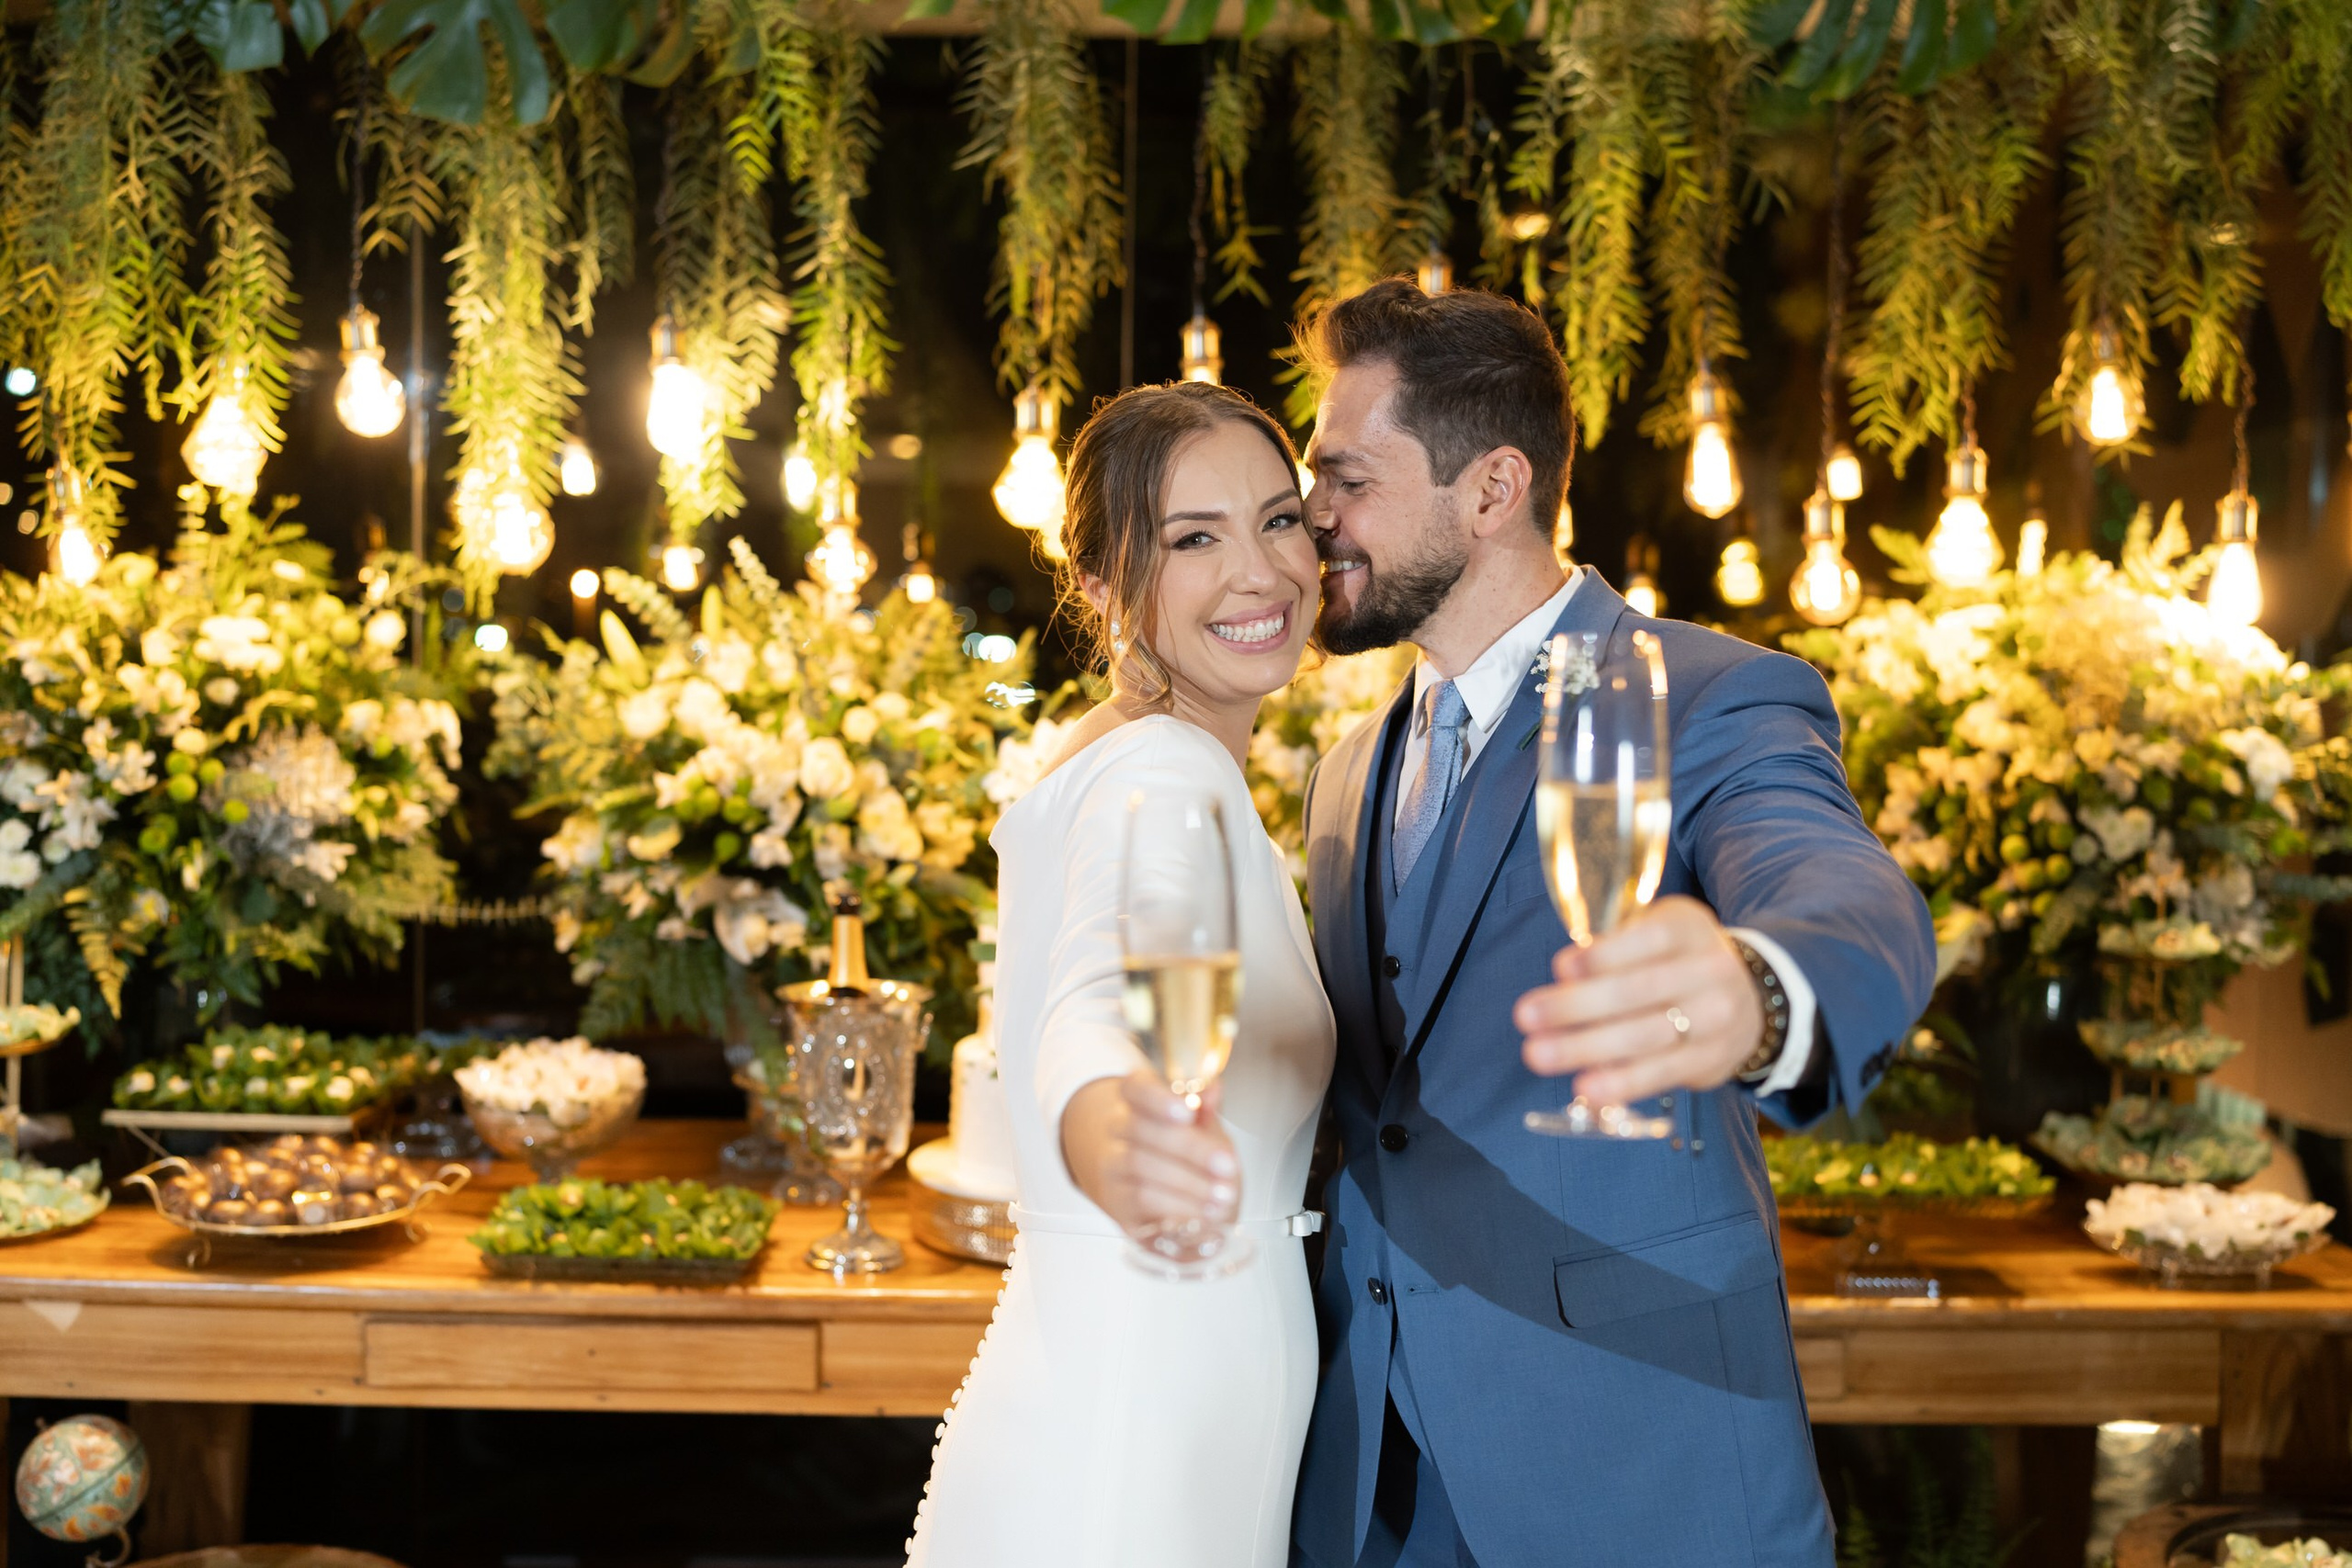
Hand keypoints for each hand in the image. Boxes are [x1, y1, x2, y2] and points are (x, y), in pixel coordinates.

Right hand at [1060, 1070, 1239, 1243]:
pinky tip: (1202, 1213)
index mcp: (1141, 1101)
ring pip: (1139, 1166)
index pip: (1135, 1087)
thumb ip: (1207, 1113)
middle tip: (1227, 1167)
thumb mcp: (1206, 1132)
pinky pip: (1140, 1201)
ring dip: (1188, 1183)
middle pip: (1139, 1128)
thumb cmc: (1191, 1160)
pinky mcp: (1116, 1202)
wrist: (1172, 1204)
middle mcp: (1120, 1130)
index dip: (1157, 1098)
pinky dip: (1177, 1207)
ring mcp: (1113, 1166)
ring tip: (1221, 1197)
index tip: (1187, 1112)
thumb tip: (1213, 1089)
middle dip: (1189, 1149)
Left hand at [1513, 896, 1763, 1103]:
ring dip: (1585, 1049)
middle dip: (1575, 1006)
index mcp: (1688, 930)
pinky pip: (1659, 1075)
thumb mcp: (1658, 931)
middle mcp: (1708, 972)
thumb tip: (1566, 974)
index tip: (1560, 968)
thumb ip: (1617, 946)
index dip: (1602, 955)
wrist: (1751, 1000)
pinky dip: (1620, 1083)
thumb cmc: (1680, 960)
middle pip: (1637, 992)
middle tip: (1525, 1016)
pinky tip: (1584, 1088)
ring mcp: (1713, 1020)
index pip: (1648, 939)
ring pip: (1644, 1038)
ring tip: (1538, 1054)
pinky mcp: (1708, 1061)